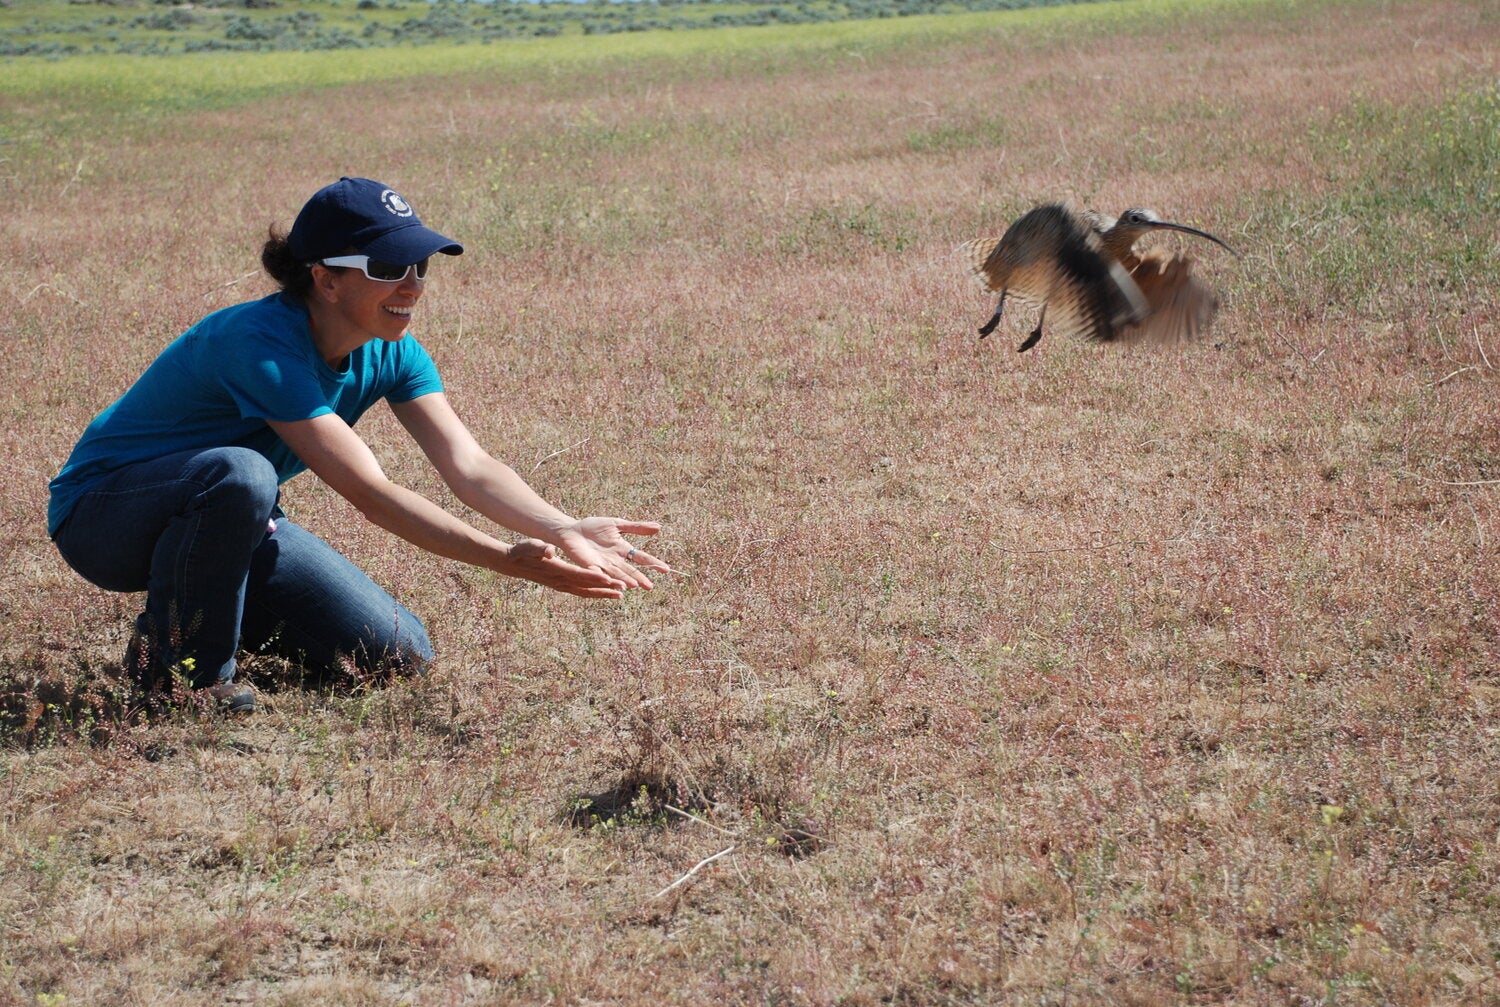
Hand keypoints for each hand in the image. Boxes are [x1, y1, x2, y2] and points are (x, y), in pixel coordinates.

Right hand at [498, 539, 626, 598]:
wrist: (514, 564)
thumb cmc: (522, 551)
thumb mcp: (529, 546)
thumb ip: (540, 548)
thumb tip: (549, 551)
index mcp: (556, 570)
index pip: (578, 574)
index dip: (593, 576)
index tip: (608, 578)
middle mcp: (560, 581)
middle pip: (586, 586)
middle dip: (605, 588)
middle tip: (623, 588)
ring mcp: (561, 586)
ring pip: (586, 592)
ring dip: (603, 593)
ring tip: (621, 594)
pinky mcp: (562, 586)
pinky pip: (581, 592)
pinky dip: (595, 593)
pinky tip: (607, 592)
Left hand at [555, 516, 668, 589]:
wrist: (571, 530)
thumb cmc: (593, 527)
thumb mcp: (617, 524)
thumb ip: (636, 527)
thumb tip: (659, 527)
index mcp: (623, 549)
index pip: (641, 557)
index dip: (653, 563)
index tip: (666, 569)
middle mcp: (615, 560)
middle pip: (630, 570)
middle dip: (639, 578)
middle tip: (649, 587)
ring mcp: (602, 564)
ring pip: (615, 574)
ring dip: (624, 580)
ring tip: (633, 586)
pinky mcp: (588, 565)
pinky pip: (597, 572)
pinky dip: (603, 576)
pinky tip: (608, 581)